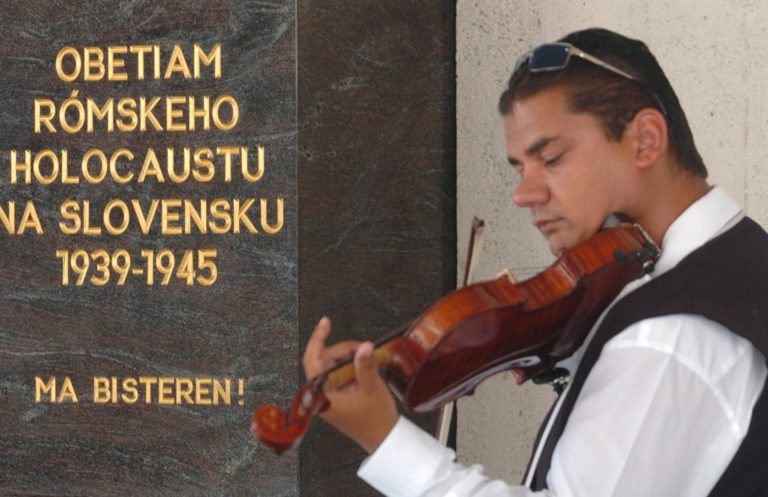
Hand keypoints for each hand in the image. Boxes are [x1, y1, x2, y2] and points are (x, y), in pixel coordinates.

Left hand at [303, 316, 398, 452]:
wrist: (383, 438)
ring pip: (332, 365)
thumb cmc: (375, 421)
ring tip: (366, 360)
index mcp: (322, 396)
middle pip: (324, 360)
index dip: (318, 338)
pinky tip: (363, 367)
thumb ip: (365, 365)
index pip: (312, 360)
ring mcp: (327, 396)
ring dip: (349, 359)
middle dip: (343, 351)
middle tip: (363, 349)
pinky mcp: (335, 396)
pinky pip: (338, 374)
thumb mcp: (371, 388)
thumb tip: (363, 346)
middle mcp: (320, 396)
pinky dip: (350, 367)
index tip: (325, 323)